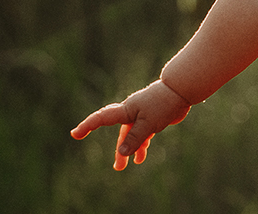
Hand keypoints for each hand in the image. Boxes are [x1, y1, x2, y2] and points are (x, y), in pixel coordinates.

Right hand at [70, 80, 190, 169]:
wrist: (182, 91)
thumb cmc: (163, 104)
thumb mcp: (148, 124)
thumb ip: (134, 139)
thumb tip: (121, 153)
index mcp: (126, 110)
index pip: (102, 118)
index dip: (88, 126)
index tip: (75, 134)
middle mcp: (131, 112)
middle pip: (120, 133)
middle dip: (118, 149)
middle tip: (116, 167)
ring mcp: (142, 115)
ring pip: (132, 135)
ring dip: (130, 150)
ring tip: (127, 166)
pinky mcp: (152, 118)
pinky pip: (143, 134)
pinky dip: (142, 145)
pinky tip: (140, 157)